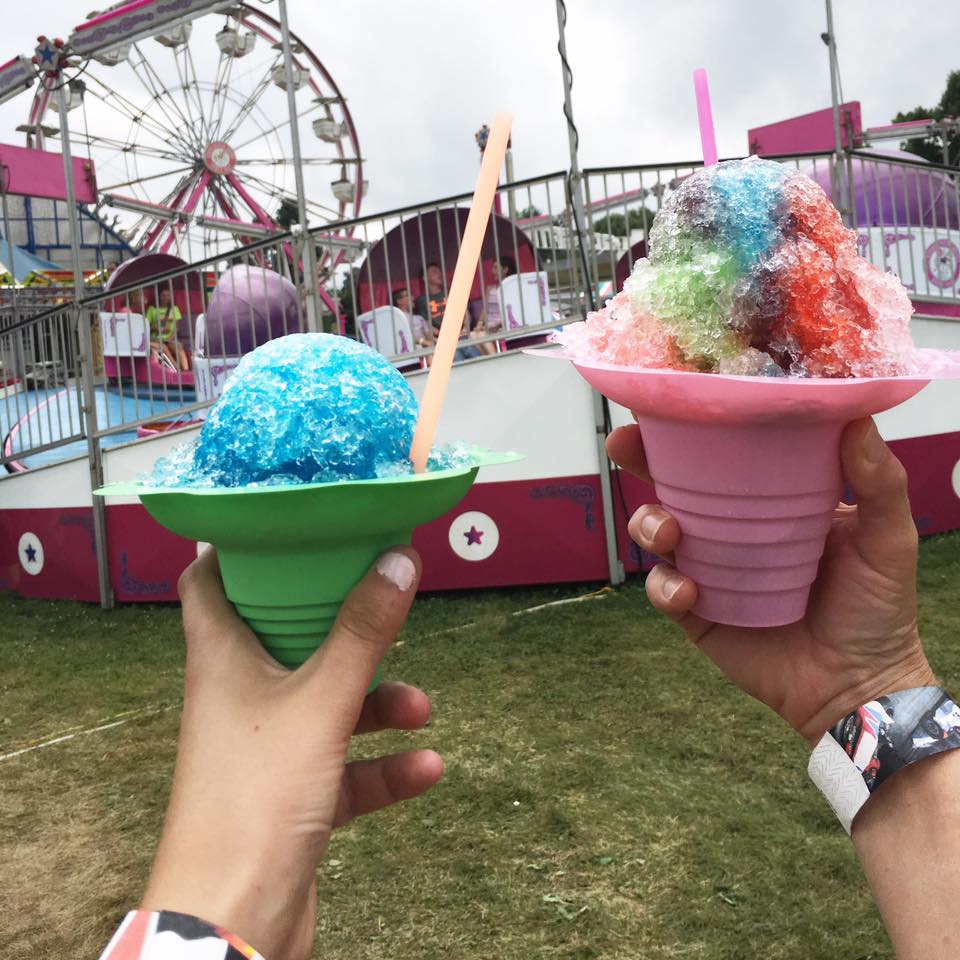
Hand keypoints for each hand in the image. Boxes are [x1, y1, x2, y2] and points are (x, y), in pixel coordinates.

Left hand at [140, 547, 442, 959]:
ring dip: (376, 702)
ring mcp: (265, 747)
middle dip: (341, 623)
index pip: (212, 583)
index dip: (243, 549)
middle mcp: (239, 696)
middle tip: (382, 600)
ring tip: (421, 707)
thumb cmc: (254, 799)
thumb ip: (363, 633)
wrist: (234, 919)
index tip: (292, 525)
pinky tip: (426, 768)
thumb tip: (398, 559)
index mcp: (222, 659)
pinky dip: (382, 765)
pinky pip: (344, 766)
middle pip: (286, 636)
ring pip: (325, 703)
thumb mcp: (321, 704)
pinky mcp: (291, 795)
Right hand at [607, 417, 935, 743]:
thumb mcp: (887, 539)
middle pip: (673, 482)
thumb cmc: (876, 609)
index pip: (724, 453)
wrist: (856, 687)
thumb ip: (879, 481)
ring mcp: (709, 568)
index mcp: (769, 501)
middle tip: (625, 445)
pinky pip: (662, 588)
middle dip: (641, 460)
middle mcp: (731, 528)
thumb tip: (856, 416)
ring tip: (669, 535)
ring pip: (655, 530)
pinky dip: (665, 586)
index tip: (668, 401)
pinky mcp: (695, 610)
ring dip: (648, 522)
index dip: (691, 427)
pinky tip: (688, 591)